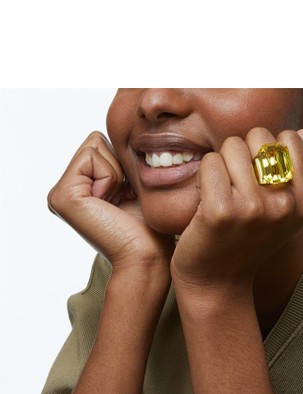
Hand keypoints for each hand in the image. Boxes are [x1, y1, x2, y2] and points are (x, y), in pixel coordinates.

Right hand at [48, 131, 173, 272]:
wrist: (147, 256)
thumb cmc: (148, 227)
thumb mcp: (133, 185)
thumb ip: (120, 160)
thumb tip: (126, 133)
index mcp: (79, 187)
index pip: (101, 143)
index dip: (123, 164)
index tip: (127, 196)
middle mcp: (65, 190)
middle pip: (96, 140)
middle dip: (118, 165)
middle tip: (123, 200)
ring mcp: (60, 193)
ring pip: (94, 145)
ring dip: (115, 172)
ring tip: (117, 203)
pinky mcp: (62, 195)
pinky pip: (92, 157)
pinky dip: (110, 177)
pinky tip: (110, 204)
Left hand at [171, 128, 302, 291]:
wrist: (216, 281)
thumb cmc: (245, 240)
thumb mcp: (281, 211)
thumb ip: (296, 173)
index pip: (290, 138)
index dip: (267, 150)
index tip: (257, 178)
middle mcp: (284, 205)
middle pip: (259, 136)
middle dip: (241, 154)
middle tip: (235, 187)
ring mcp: (253, 208)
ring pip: (231, 146)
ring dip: (220, 165)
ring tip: (221, 193)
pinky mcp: (221, 211)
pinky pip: (210, 162)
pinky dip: (202, 177)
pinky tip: (205, 201)